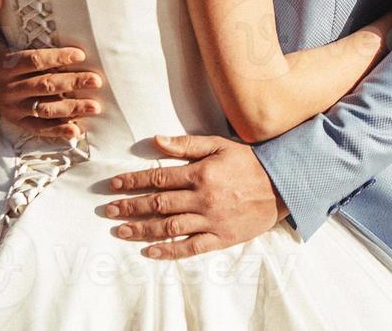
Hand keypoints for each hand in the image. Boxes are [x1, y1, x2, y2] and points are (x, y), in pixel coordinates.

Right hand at [0, 0, 106, 141]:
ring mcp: (13, 106)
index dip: (56, 58)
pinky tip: (76, 131)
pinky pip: (37, 128)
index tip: (79, 54)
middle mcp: (9, 88)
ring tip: (95, 106)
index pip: (34, 61)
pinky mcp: (16, 119)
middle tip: (95, 80)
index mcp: (3, 65)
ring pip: (45, 109)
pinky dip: (57, 131)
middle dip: (72, 83)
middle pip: (44, 86)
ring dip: (71, 108)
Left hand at [103, 134, 289, 258]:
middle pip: (158, 204)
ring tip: (121, 230)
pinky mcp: (220, 238)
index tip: (115, 184)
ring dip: (141, 229)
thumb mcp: (220, 145)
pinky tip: (150, 251)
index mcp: (200, 173)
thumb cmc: (250, 163)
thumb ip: (188, 144)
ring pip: (169, 227)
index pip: (159, 177)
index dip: (134, 181)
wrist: (282, 187)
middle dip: (130, 206)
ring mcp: (211, 220)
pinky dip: (169, 251)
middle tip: (108, 209)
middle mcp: (202, 198)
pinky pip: (190, 247)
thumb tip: (157, 140)